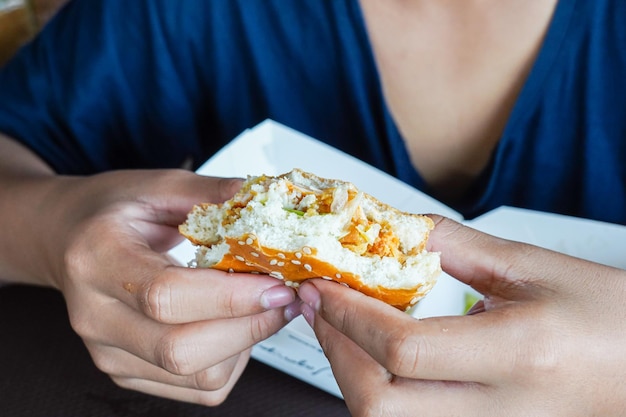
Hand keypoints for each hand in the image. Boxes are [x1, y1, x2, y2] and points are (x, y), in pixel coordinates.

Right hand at [40, 170, 296, 404]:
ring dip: (246, 344)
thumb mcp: (158, 185)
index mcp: (98, 258)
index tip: (277, 285)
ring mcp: (108, 352)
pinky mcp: (126, 372)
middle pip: (182, 349)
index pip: (165, 295)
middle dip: (250, 327)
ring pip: (197, 376)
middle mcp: (95, 316)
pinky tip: (234, 327)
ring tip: (260, 308)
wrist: (67, 238)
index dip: (230, 297)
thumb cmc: (110, 211)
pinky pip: (197, 388)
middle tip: (284, 297)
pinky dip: (231, 361)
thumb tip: (266, 198)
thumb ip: (212, 192)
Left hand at [298, 215, 625, 415]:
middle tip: (321, 305)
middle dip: (335, 349)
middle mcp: (502, 411)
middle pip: (379, 404)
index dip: (349, 313)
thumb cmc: (613, 317)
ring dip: (350, 373)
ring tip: (341, 326)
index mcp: (520, 354)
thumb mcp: (535, 267)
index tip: (325, 284)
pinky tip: (376, 357)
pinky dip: (379, 392)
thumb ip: (456, 247)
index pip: (403, 348)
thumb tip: (399, 231)